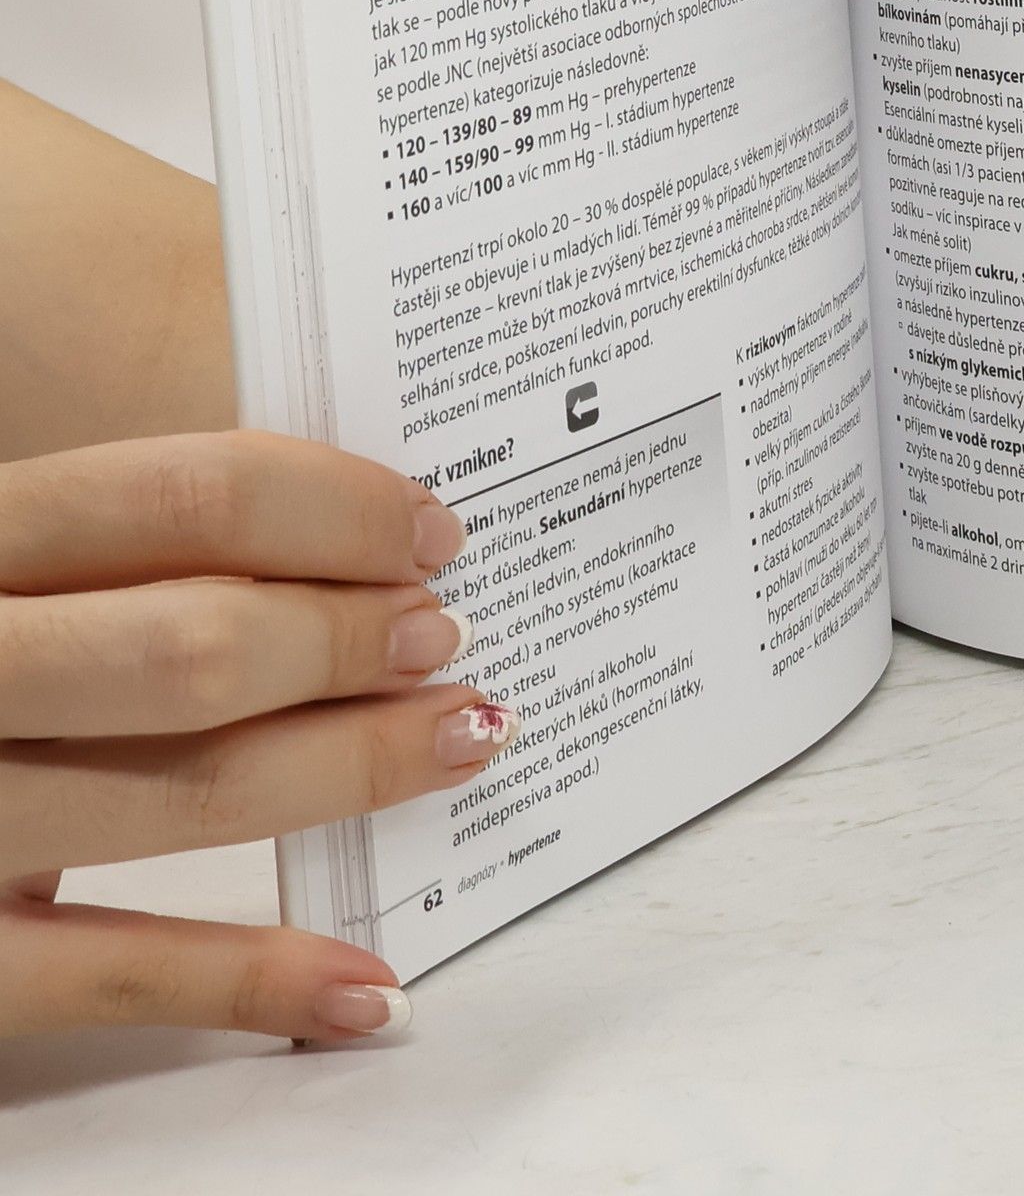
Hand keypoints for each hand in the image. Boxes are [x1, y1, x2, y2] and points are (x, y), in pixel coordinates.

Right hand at [0, 430, 515, 1040]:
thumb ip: (110, 557)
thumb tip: (332, 550)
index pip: (184, 492)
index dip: (334, 507)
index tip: (427, 527)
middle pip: (202, 644)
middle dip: (354, 637)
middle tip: (442, 634)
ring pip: (191, 791)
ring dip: (355, 766)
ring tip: (464, 736)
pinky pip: (123, 976)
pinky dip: (261, 982)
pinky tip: (368, 980)